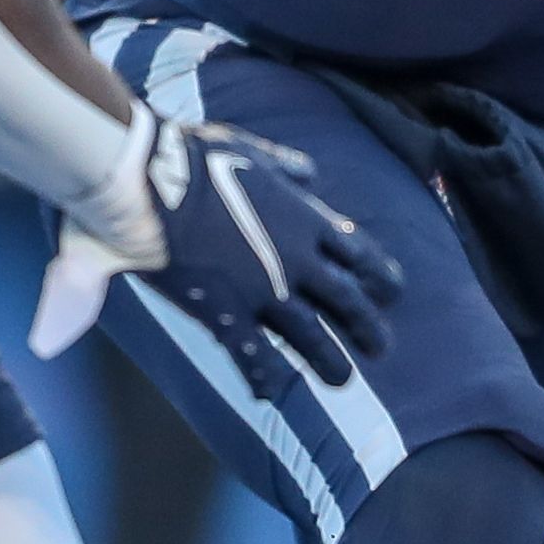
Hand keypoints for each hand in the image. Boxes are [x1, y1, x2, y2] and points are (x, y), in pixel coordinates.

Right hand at [34, 113, 403, 399]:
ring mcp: (264, 290)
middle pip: (347, 302)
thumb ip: (286, 167)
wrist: (151, 179)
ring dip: (329, 361)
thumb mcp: (252, 149)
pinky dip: (264, 376)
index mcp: (305, 217)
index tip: (392, 292)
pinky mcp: (227, 313)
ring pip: (311, 336)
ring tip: (341, 379)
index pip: (359, 254)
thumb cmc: (195, 157)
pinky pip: (254, 356)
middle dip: (368, 327)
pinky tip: (269, 393)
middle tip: (382, 349)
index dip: (379, 275)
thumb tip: (312, 174)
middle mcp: (296, 258)